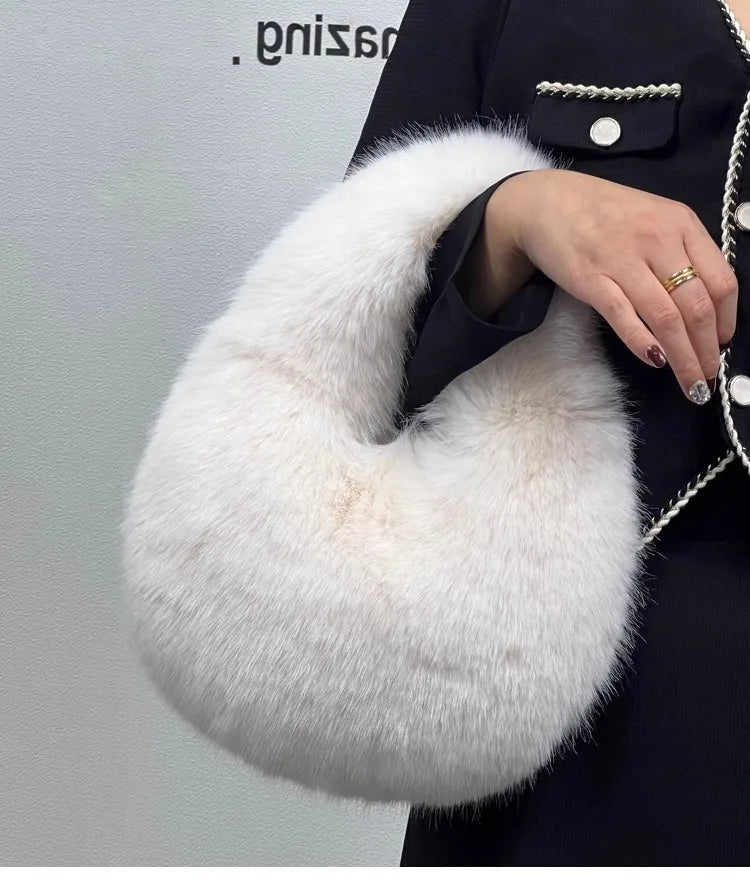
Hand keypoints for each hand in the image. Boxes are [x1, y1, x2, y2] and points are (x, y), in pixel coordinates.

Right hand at [486, 168, 738, 402]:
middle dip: (706, 350)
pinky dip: (642, 343)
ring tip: (689, 383)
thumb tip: (704, 305)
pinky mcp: (592, 280)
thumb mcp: (655, 218)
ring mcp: (623, 261)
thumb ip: (681, 252)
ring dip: (683, 357)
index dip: (727, 322)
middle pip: (696, 306)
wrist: (548, 203)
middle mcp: (658, 240)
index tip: (722, 346)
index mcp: (681, 224)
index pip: (721, 281)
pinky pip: (624, 317)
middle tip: (706, 379)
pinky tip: (655, 360)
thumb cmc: (604, 214)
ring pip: (666, 318)